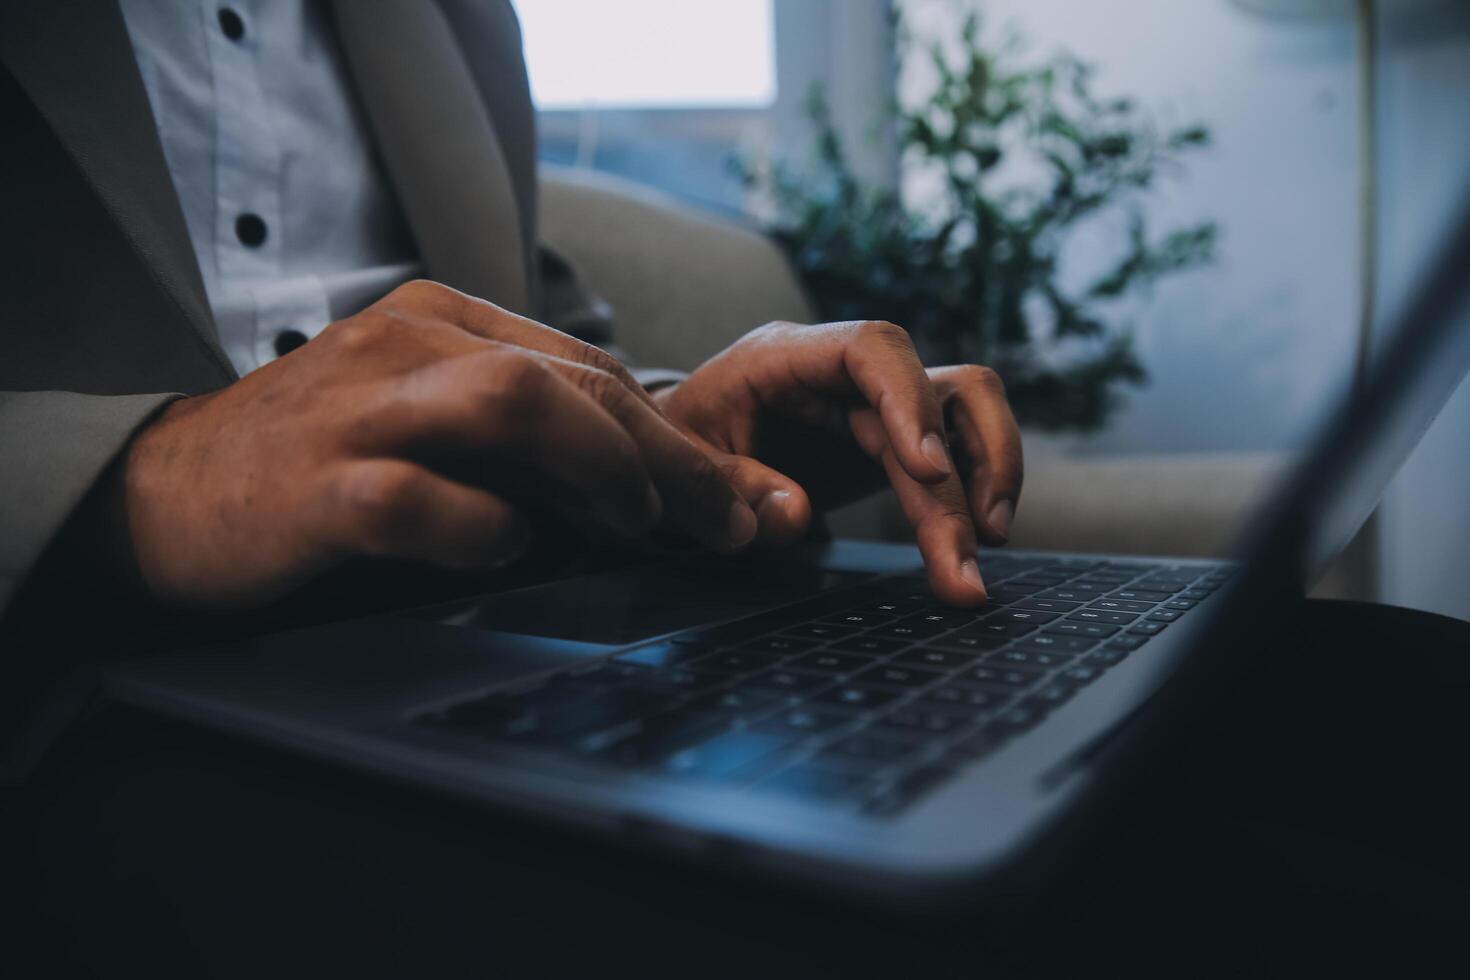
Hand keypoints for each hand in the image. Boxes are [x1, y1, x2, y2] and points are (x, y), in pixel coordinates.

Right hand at [119, 280, 756, 606]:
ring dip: (598, 466)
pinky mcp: (314, 486)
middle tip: (727, 522)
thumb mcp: (429, 420)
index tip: (735, 495)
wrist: (169, 490)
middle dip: (668, 454)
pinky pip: (414, 500)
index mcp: (443, 322)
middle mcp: (408, 347)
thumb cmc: (322, 459)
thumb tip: (645, 488)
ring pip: (509, 404)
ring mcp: (360, 412)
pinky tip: (506, 549)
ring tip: (640, 524)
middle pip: (570, 380)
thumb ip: (522, 438)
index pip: (587, 365)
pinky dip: (476, 528)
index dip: (673, 432)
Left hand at [657, 320, 1022, 604]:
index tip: (929, 470)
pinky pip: (958, 446)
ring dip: (990, 474)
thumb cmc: (676, 446)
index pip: (872, 346)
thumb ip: (730, 488)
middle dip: (959, 481)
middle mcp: (842, 370)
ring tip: (984, 549)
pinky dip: (975, 488)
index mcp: (785, 356)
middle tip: (965, 561)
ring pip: (967, 409)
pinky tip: (972, 542)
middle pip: (937, 393)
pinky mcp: (891, 437)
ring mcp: (874, 400)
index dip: (909, 399)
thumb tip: (796, 516)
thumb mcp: (680, 467)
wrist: (678, 448)